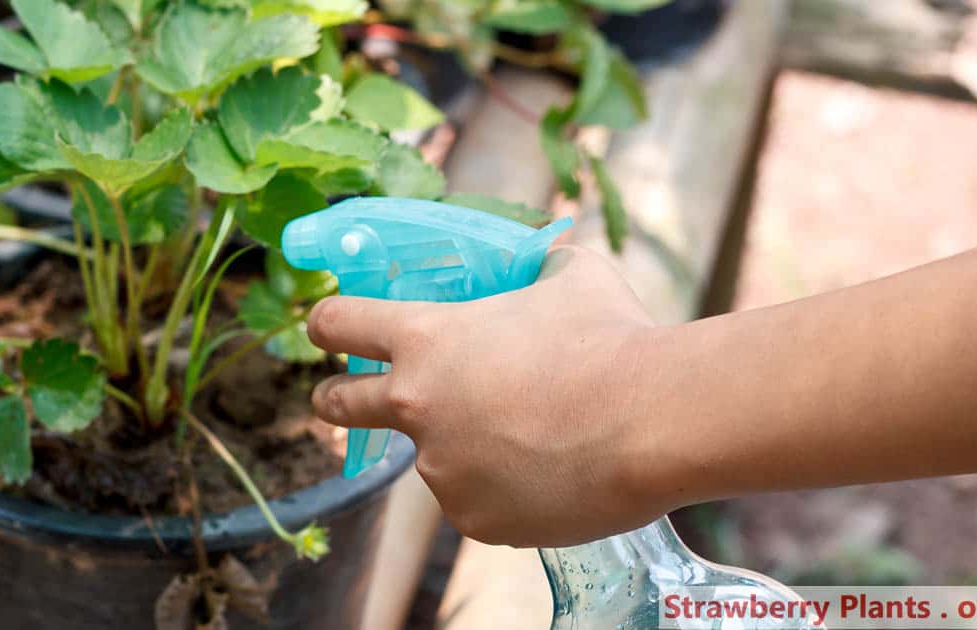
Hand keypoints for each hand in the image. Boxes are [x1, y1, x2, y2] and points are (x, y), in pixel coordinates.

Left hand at [307, 245, 669, 546]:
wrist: (653, 421)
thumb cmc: (611, 336)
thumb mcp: (568, 275)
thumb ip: (535, 269)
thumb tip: (541, 260)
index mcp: (426, 339)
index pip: (339, 323)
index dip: (327, 321)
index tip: (324, 327)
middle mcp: (417, 407)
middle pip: (340, 404)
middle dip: (334, 398)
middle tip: (343, 397)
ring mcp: (441, 469)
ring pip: (433, 455)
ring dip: (459, 443)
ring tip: (531, 432)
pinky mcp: (473, 518)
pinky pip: (475, 498)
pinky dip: (500, 486)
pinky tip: (546, 468)